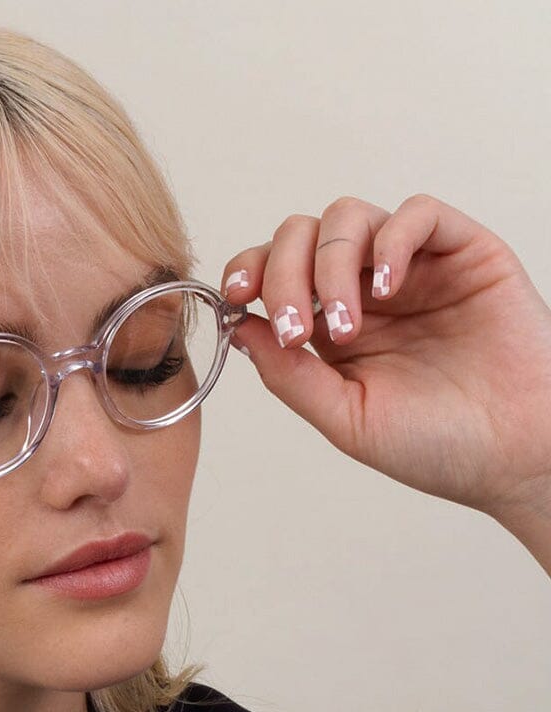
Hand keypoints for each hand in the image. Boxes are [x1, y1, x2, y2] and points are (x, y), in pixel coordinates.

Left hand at [222, 193, 550, 530]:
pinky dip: (393, 239)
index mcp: (328, 328)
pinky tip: (388, 290)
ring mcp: (412, 268)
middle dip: (284, 274)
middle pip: (301, 236)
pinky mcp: (463, 252)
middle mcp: (364, 290)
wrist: (516, 456)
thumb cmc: (437, 445)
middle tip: (299, 329)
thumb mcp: (346, 418)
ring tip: (347, 326)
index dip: (249, 272)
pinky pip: (418, 213)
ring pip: (349, 217)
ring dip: (332, 264)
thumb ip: (289, 375)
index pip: (272, 273)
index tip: (239, 297)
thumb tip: (238, 328)